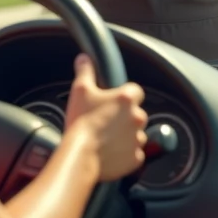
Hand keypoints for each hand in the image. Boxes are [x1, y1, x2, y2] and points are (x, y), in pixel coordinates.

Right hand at [65, 55, 147, 180]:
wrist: (81, 155)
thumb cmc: (81, 122)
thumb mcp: (80, 90)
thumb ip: (85, 71)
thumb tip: (84, 59)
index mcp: (126, 99)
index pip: (135, 91)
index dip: (124, 95)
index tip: (113, 101)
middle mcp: (137, 117)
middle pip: (135, 113)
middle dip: (124, 117)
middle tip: (105, 121)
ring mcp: (138, 138)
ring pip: (135, 134)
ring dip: (125, 135)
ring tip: (106, 138)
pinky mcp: (136, 158)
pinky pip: (134, 153)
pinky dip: (125, 153)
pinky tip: (110, 152)